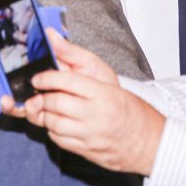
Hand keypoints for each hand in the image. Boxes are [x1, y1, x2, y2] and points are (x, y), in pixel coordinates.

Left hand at [0, 29, 164, 175]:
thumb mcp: (105, 77)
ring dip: (44, 115)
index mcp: (103, 93)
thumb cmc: (125, 106)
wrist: (148, 140)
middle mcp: (96, 115)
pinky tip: (57, 122)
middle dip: (42, 98)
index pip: (67, 81)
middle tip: (39, 94)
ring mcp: (91, 135)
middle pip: (56, 103)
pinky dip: (52, 130)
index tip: (37, 79)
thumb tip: (51, 35)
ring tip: (47, 108)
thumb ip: (74, 56)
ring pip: (53, 124)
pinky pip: (59, 140)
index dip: (46, 78)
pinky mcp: (87, 150)